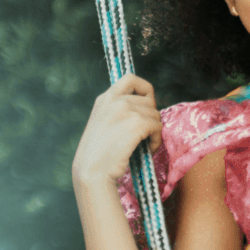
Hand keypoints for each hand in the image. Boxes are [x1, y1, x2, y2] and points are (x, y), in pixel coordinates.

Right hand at [72, 73, 162, 187]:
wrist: (92, 171)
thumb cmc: (98, 154)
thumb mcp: (103, 122)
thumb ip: (119, 111)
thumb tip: (145, 108)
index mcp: (105, 98)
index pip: (131, 78)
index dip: (145, 89)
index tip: (147, 104)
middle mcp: (114, 99)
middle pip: (149, 100)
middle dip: (151, 117)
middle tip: (145, 133)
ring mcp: (125, 109)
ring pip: (155, 114)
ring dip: (154, 131)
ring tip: (145, 145)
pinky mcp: (136, 123)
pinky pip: (157, 126)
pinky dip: (156, 139)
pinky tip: (148, 149)